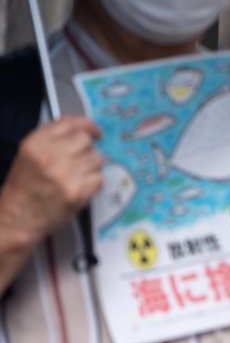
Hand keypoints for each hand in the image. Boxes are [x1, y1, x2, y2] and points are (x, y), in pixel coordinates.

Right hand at [0, 117, 101, 243]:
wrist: (16, 219)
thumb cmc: (24, 188)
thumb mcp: (29, 155)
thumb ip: (52, 139)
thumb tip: (84, 129)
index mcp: (35, 144)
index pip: (70, 123)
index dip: (87, 125)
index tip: (94, 131)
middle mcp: (49, 157)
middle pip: (86, 140)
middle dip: (86, 149)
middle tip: (78, 161)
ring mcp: (64, 175)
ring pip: (97, 158)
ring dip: (91, 167)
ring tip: (76, 176)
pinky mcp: (76, 192)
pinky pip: (99, 178)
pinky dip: (93, 183)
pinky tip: (79, 188)